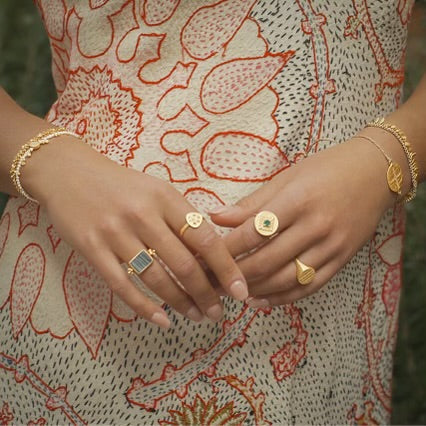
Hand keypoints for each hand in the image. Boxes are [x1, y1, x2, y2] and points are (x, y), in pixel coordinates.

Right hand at [23, 137, 247, 326]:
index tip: (241, 290)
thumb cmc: (121, 183)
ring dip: (181, 303)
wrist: (70, 172)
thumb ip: (182, 216)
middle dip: (206, 294)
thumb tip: (211, 251)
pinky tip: (163, 320)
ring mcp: (116, 233)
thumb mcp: (157, 189)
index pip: (205, 238)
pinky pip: (122, 286)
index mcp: (165, 198)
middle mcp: (143, 215)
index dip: (226, 268)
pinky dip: (145, 307)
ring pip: (156, 278)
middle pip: (184, 264)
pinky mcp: (92, 248)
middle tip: (219, 312)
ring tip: (197, 316)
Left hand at [209, 136, 398, 306]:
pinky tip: (260, 301)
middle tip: (209, 281)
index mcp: (297, 200)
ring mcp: (332, 246)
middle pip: (266, 260)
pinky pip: (309, 286)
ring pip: (285, 279)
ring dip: (254, 290)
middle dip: (233, 275)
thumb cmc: (326, 169)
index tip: (203, 257)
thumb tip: (215, 217)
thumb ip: (252, 203)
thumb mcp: (287, 177)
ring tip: (230, 292)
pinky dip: (282, 297)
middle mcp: (315, 226)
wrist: (376, 172)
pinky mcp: (342, 260)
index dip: (224, 249)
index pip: (252, 233)